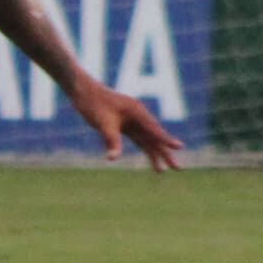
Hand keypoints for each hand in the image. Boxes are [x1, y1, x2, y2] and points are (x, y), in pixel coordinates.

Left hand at [69, 72, 185, 170]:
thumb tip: (113, 158)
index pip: (154, 129)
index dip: (166, 140)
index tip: (179, 147)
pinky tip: (152, 160)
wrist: (82, 91)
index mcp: (136, 111)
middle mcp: (138, 115)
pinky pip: (139, 139)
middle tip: (178, 168)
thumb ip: (111, 140)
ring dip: (155, 154)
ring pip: (148, 140)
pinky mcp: (125, 124)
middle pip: (155, 137)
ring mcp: (132, 120)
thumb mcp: (102, 123)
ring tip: (163, 171)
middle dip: (166, 153)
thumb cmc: (93, 103)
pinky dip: (145, 149)